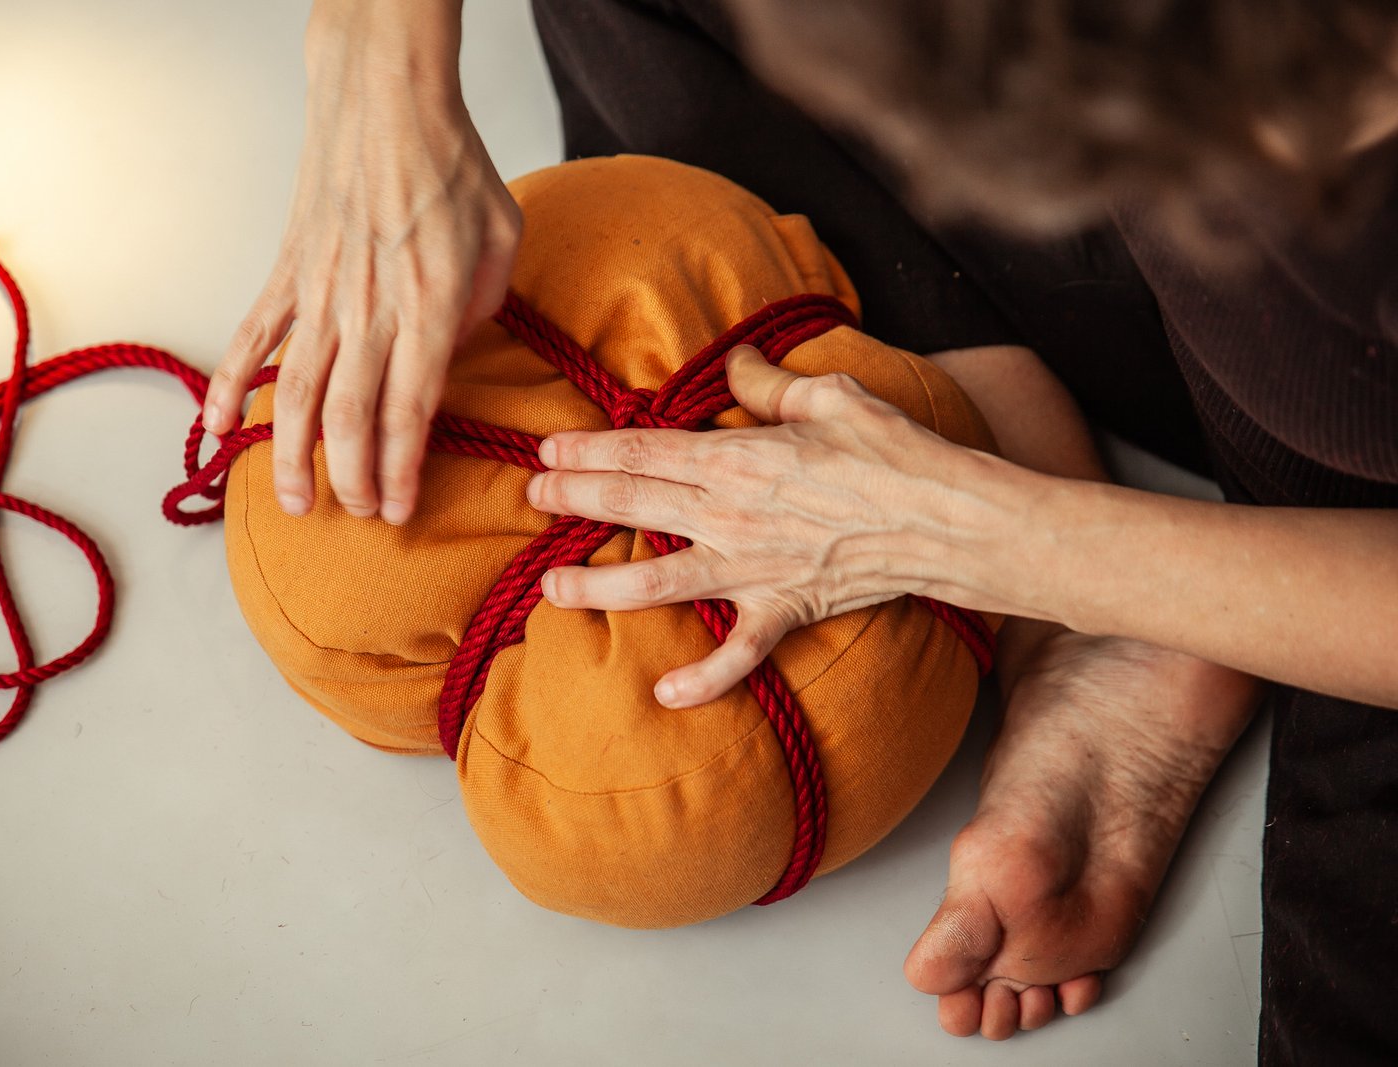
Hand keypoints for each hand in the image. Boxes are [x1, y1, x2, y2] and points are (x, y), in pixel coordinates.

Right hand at [203, 0, 521, 523]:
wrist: (386, 102)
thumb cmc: (452, 168)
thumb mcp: (501, 241)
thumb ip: (483, 311)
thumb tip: (454, 356)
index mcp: (429, 307)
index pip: (410, 410)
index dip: (400, 470)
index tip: (398, 512)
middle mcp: (369, 310)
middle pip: (349, 417)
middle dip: (352, 480)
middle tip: (358, 514)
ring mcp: (320, 294)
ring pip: (294, 393)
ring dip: (289, 455)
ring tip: (292, 502)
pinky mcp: (287, 274)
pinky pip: (250, 339)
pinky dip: (224, 385)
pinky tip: (212, 429)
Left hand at [525, 345, 1002, 706]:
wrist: (949, 519)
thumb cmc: (895, 452)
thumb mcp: (831, 396)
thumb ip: (770, 383)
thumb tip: (736, 361)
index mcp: (737, 458)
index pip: (642, 450)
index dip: (588, 450)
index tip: (548, 450)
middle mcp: (730, 515)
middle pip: (632, 505)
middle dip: (573, 500)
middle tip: (532, 496)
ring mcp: (752, 568)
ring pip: (656, 584)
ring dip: (598, 587)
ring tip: (552, 587)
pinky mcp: (784, 610)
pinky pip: (737, 654)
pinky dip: (703, 680)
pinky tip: (664, 696)